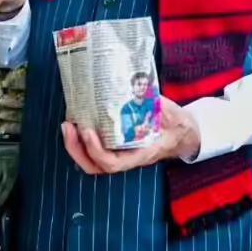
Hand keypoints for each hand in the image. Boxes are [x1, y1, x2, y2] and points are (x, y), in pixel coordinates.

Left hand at [62, 98, 200, 174]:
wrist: (183, 133)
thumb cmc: (176, 124)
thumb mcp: (170, 112)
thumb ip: (154, 102)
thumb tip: (139, 84)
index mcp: (141, 154)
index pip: (113, 163)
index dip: (96, 150)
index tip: (88, 130)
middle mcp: (128, 158)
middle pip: (95, 166)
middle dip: (77, 149)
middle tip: (68, 126)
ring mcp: (120, 154)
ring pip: (92, 161)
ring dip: (75, 145)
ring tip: (68, 124)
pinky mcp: (116, 146)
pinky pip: (95, 149)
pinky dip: (82, 139)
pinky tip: (78, 121)